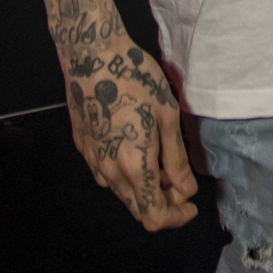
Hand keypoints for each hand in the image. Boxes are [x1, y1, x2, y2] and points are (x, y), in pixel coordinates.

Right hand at [62, 38, 197, 230]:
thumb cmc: (135, 79)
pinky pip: (105, 173)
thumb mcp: (167, 116)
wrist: (91, 56)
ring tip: (160, 157)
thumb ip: (176, 159)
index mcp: (134, 166)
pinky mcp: (82, 147)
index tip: (190, 204)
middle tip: (179, 179)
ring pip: (121, 192)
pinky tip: (136, 146)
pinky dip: (125, 173)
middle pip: (137, 208)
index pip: (153, 217)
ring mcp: (91, 160)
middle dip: (162, 202)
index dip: (176, 217)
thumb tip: (185, 189)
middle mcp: (109, 171)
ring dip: (143, 187)